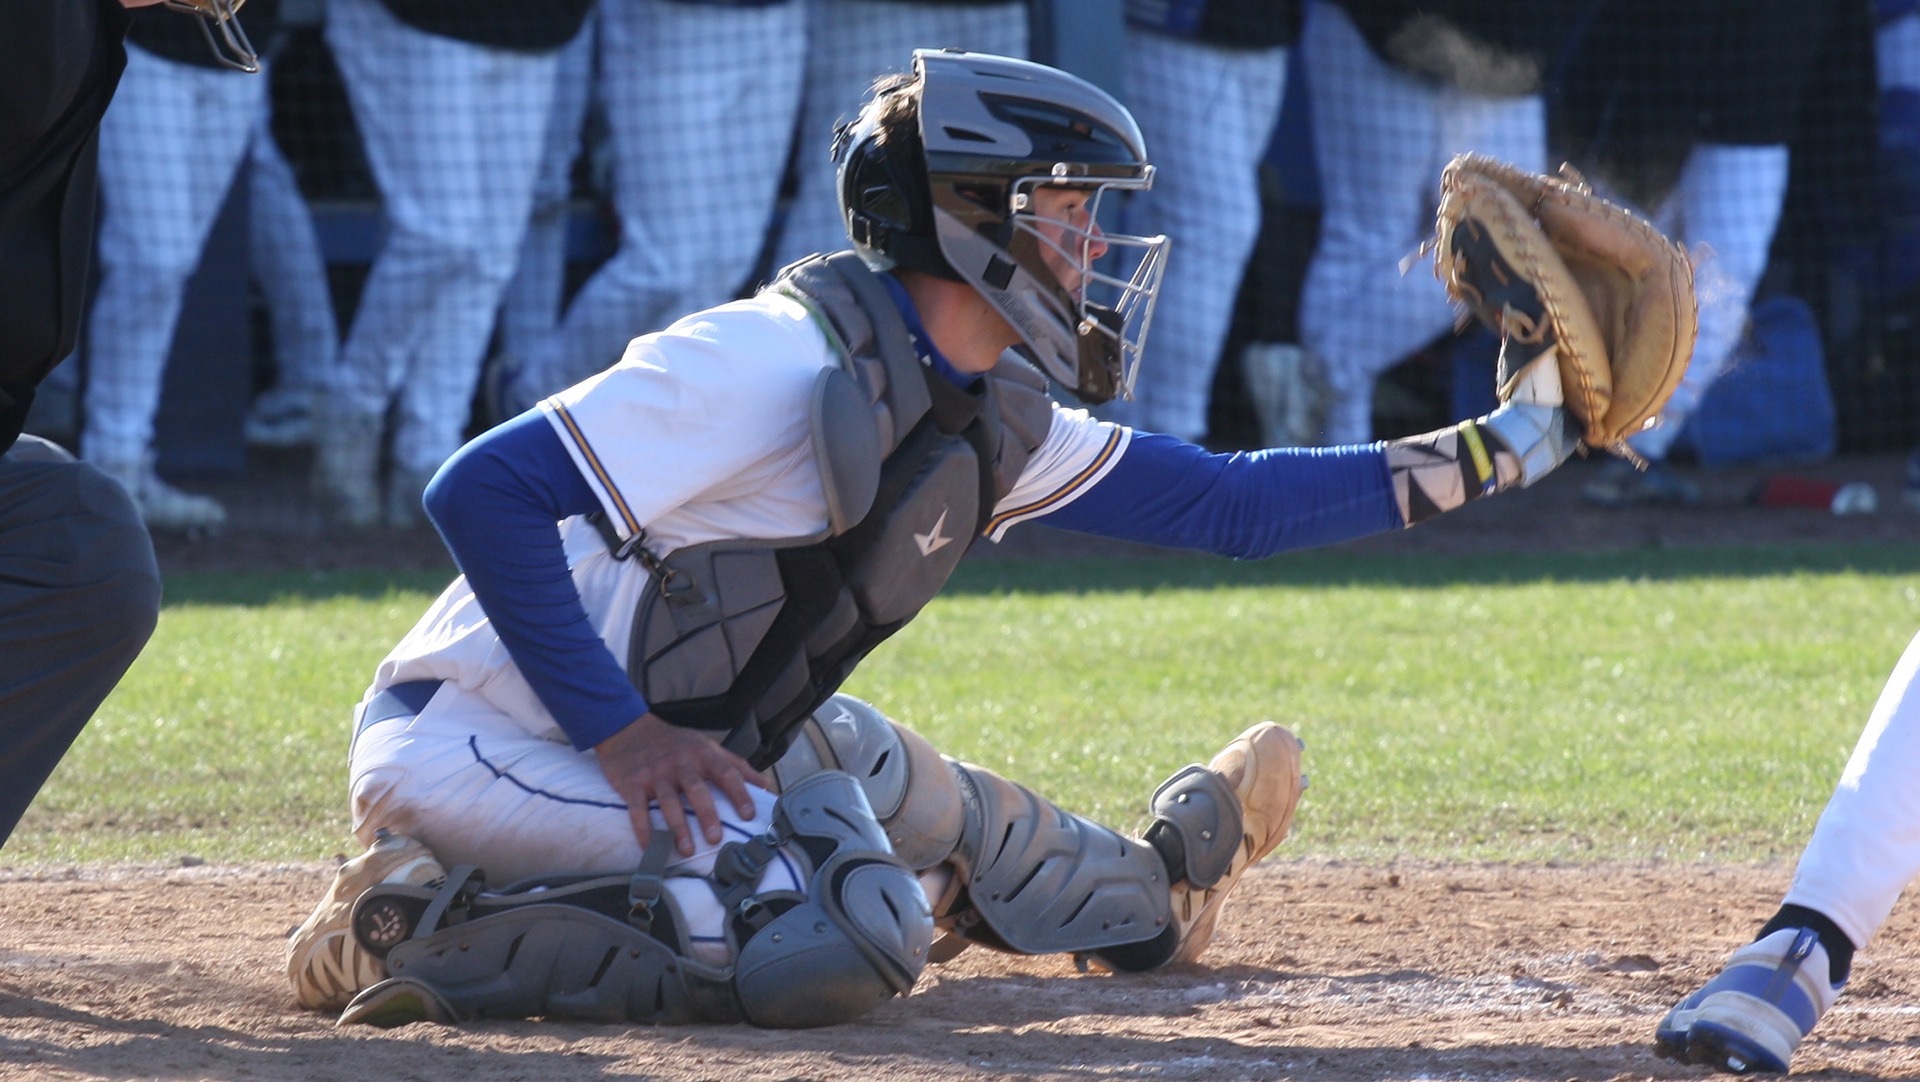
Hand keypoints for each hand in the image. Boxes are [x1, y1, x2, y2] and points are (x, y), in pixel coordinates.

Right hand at [595, 713, 768, 856]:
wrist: (629, 729)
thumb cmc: (676, 743)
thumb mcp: (707, 746)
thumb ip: (736, 765)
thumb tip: (765, 786)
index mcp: (703, 754)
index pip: (726, 773)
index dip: (739, 794)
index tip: (749, 815)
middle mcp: (680, 763)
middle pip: (696, 789)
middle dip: (707, 814)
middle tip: (715, 838)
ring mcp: (655, 773)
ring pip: (668, 802)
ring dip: (678, 828)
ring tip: (687, 850)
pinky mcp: (632, 783)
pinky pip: (637, 809)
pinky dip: (643, 829)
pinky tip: (650, 846)